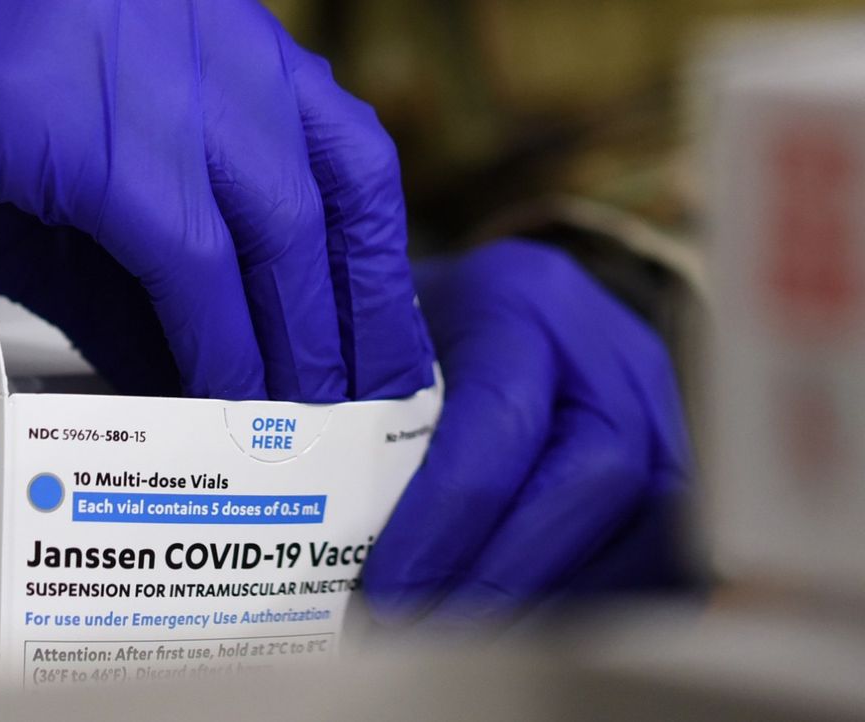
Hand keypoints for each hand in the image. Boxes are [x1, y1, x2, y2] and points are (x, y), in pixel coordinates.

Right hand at [0, 0, 432, 401]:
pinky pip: (176, 242)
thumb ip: (129, 254)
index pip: (332, 135)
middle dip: (350, 311)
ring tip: (294, 423)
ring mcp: (118, 43)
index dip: (370, 252)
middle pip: (319, 180)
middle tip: (356, 409)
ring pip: (263, 215)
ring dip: (288, 336)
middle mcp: (172, 13)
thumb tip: (214, 355)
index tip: (378, 346)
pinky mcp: (54, 99)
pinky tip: (219, 393)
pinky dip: (211, 331)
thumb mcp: (33, 184)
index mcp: (181, 17)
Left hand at [363, 240, 692, 627]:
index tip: (390, 594)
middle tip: (431, 634)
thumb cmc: (428, 335)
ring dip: (559, 599)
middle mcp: (609, 345)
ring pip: (648, 520)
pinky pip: (669, 545)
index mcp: (521, 301)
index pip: (499, 421)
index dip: (446, 524)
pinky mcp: (687, 454)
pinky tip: (533, 626)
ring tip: (476, 641)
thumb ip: (372, 422)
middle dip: (507, 574)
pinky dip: (601, 598)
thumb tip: (318, 540)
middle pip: (594, 475)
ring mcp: (665, 400)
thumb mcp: (393, 349)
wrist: (513, 311)